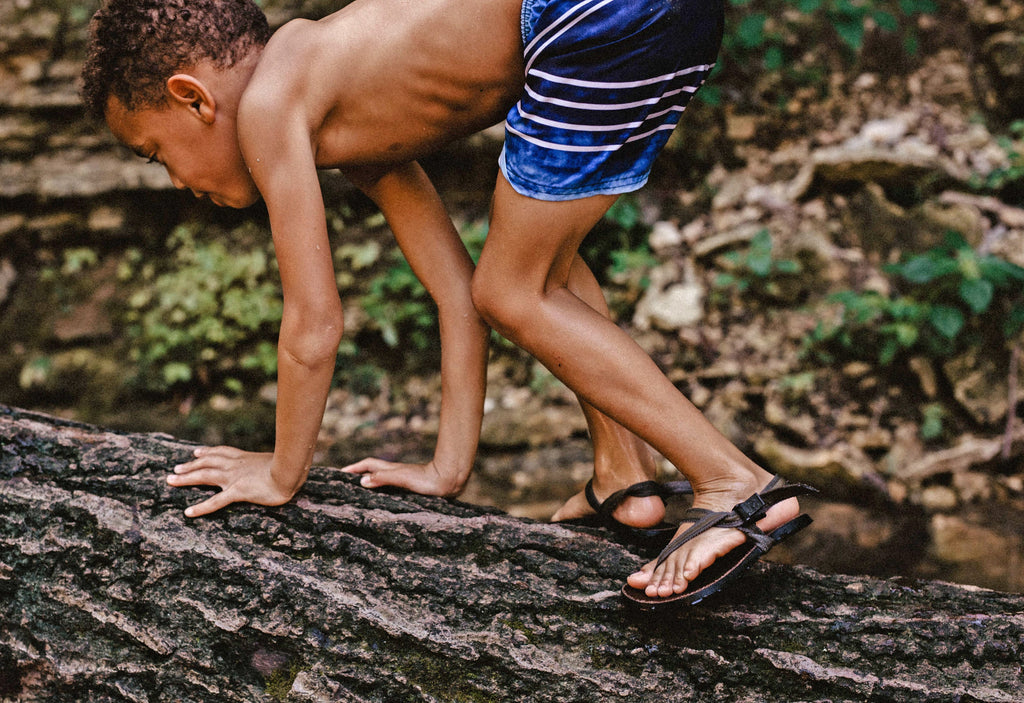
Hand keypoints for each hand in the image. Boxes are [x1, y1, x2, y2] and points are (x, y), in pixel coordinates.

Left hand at [168, 446, 299, 517]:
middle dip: (189, 465)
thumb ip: (273, 464)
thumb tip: (280, 466)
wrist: (291, 470)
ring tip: (171, 481)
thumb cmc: (290, 466)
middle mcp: (235, 465)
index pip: (221, 452)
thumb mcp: (279, 462)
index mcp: (245, 458)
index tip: (195, 452)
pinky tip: (189, 513)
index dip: (207, 452)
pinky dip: (201, 507)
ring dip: (186, 478)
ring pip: (204, 476)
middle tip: (175, 468)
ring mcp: (234, 478)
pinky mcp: (237, 492)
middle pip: (207, 462)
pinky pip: (215, 501)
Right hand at [341, 457, 466, 496]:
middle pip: (373, 470)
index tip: (340, 472)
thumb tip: (362, 481)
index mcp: (391, 469)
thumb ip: (383, 478)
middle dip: (358, 473)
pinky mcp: (411, 488)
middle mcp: (396, 473)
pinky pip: (390, 487)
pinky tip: (383, 498)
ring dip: (369, 481)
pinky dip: (382, 490)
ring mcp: (403, 479)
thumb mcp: (402, 478)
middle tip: (345, 481)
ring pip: (381, 478)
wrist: (448, 481)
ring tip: (359, 491)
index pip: (368, 465)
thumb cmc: (426, 480)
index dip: (354, 468)